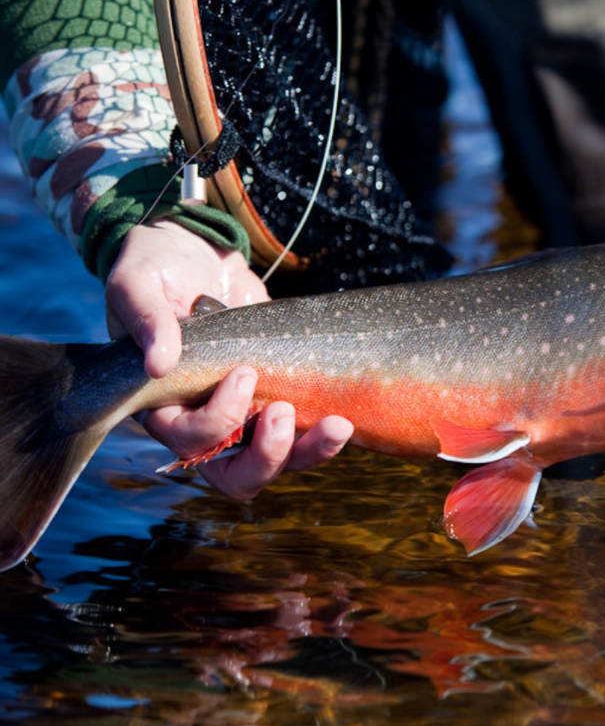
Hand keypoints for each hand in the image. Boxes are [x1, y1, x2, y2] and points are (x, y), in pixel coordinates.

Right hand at [106, 220, 352, 498]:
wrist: (194, 251)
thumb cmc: (155, 269)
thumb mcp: (138, 285)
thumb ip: (146, 320)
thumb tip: (159, 364)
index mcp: (162, 405)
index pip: (188, 442)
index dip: (218, 421)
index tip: (244, 372)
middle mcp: (203, 421)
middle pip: (235, 474)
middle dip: (268, 456)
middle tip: (284, 412)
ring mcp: (246, 414)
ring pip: (277, 462)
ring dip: (309, 452)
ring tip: (338, 426)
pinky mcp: (280, 395)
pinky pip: (303, 434)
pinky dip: (325, 434)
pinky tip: (346, 417)